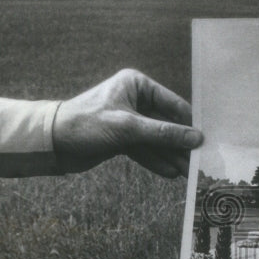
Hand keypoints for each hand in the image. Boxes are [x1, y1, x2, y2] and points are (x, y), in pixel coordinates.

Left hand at [52, 69, 202, 177]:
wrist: (51, 143)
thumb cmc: (86, 124)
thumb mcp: (129, 127)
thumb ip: (164, 133)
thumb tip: (196, 139)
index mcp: (137, 85)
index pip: (172, 104)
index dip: (189, 122)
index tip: (206, 139)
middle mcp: (135, 100)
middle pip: (166, 124)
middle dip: (180, 144)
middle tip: (199, 161)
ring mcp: (128, 120)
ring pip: (156, 139)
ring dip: (170, 155)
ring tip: (188, 172)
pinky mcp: (121, 139)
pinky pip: (145, 149)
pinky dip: (155, 160)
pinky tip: (170, 173)